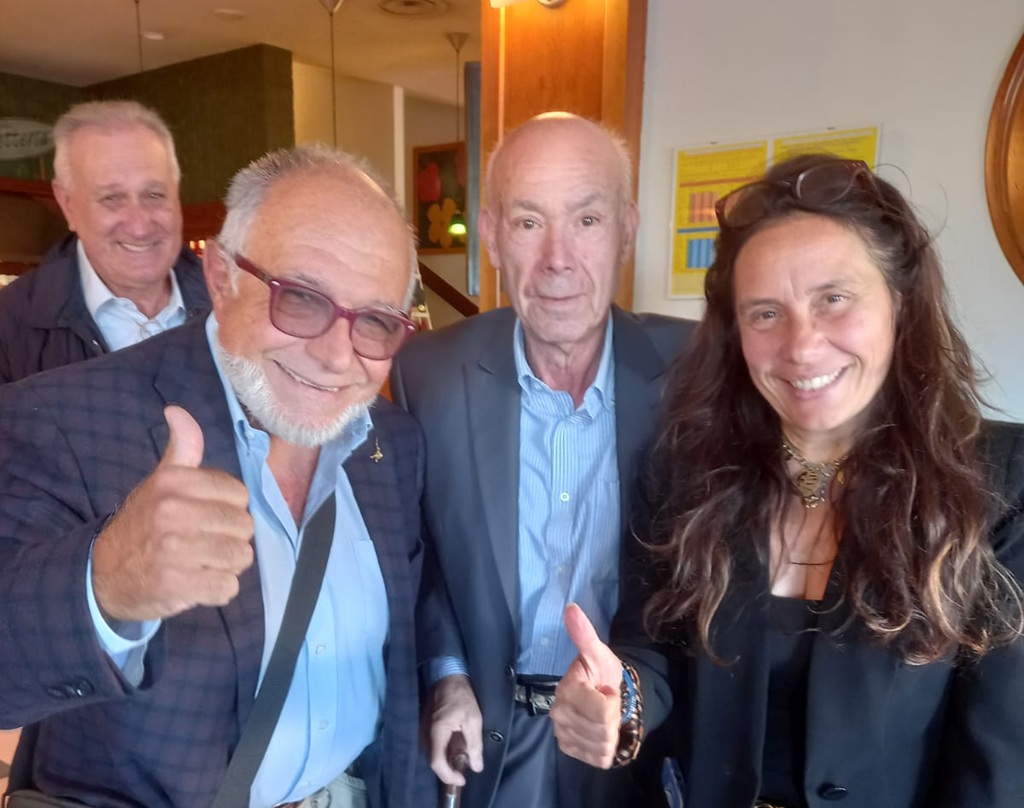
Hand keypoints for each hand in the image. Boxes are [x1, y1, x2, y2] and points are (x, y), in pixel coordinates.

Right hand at [91, 405, 254, 621]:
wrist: (103, 573)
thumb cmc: (144, 524)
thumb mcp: (161, 481)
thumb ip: (182, 449)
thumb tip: (178, 410)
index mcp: (174, 482)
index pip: (239, 494)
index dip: (229, 509)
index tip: (207, 516)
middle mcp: (173, 511)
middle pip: (244, 526)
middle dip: (230, 539)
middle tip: (203, 544)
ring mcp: (175, 549)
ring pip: (240, 557)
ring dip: (226, 566)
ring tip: (201, 563)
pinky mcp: (178, 584)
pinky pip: (228, 587)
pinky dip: (218, 590)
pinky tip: (197, 583)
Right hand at [423, 674, 483, 785]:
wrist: (446, 676)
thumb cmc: (461, 696)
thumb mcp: (473, 719)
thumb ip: (474, 744)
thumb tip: (477, 767)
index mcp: (437, 732)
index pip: (437, 763)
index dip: (449, 776)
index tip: (462, 779)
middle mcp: (425, 733)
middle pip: (434, 761)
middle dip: (449, 770)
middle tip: (464, 770)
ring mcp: (423, 730)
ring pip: (432, 754)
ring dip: (446, 761)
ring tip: (461, 759)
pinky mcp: (424, 727)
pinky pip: (432, 746)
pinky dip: (443, 752)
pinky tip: (454, 748)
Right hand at [550, 603, 622, 767]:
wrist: (601, 694)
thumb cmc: (601, 673)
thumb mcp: (598, 653)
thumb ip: (585, 634)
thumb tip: (571, 608)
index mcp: (566, 690)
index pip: (603, 709)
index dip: (612, 699)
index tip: (605, 689)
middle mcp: (559, 714)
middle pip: (603, 730)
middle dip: (612, 718)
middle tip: (606, 703)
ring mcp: (563, 734)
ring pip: (602, 745)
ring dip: (610, 733)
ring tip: (603, 716)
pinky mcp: (570, 750)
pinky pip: (598, 758)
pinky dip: (605, 748)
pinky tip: (599, 732)